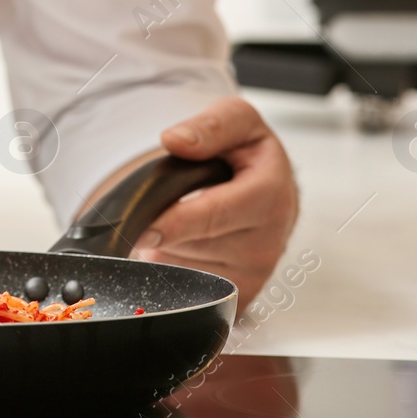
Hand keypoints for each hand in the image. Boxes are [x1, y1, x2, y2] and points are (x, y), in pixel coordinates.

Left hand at [131, 97, 297, 303]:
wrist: (268, 190)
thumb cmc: (249, 155)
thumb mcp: (236, 120)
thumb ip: (210, 125)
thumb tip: (176, 140)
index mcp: (272, 196)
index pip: (215, 215)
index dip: (175, 221)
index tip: (145, 229)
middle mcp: (268, 242)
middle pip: (192, 243)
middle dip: (166, 224)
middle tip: (167, 203)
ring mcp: (254, 275)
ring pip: (184, 266)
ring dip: (169, 244)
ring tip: (185, 218)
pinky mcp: (239, 297)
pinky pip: (187, 287)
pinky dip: (175, 263)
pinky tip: (188, 243)